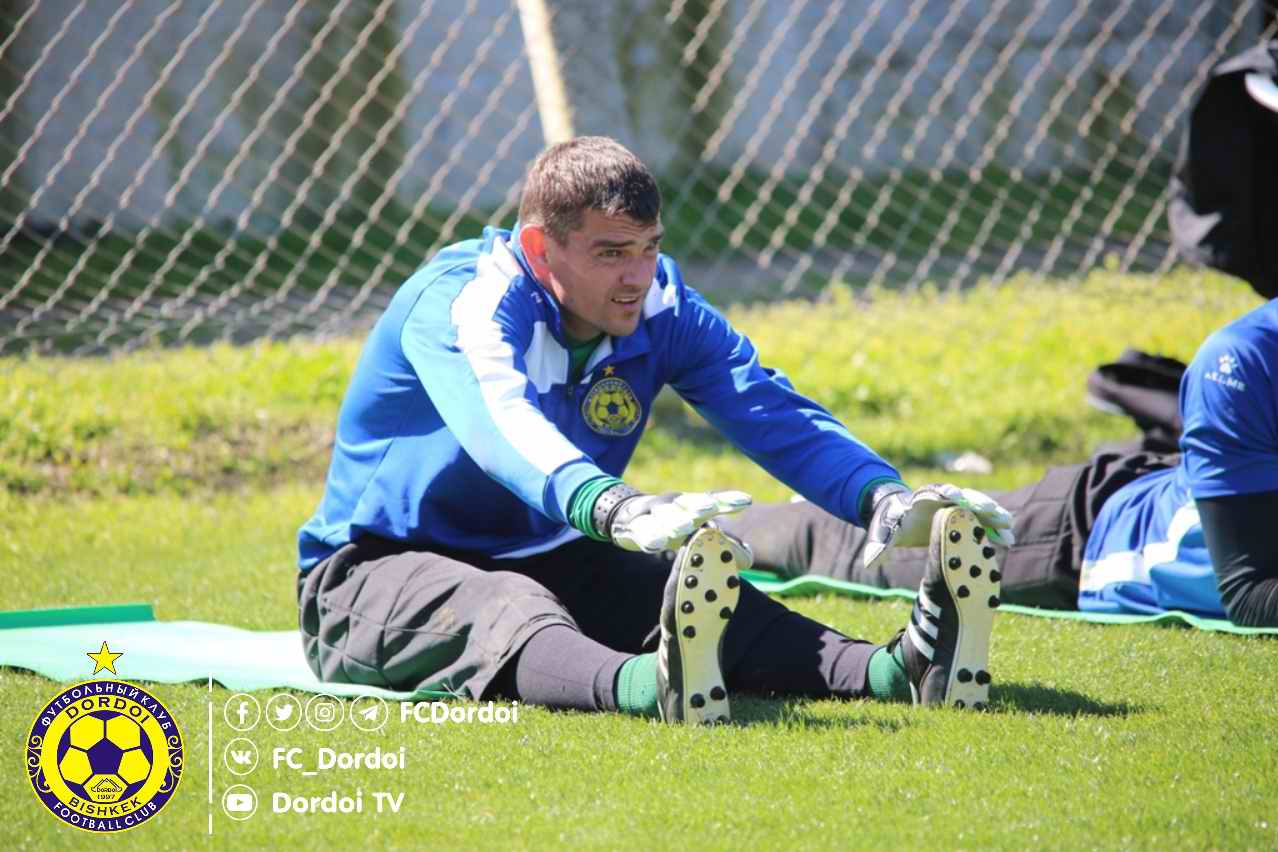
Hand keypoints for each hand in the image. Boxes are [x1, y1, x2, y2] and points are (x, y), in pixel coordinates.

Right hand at [608, 490, 752, 552]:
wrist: (626, 517)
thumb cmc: (670, 526)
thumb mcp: (694, 533)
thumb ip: (721, 544)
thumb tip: (750, 559)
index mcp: (690, 504)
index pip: (711, 500)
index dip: (728, 500)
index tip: (747, 501)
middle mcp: (673, 504)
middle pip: (687, 503)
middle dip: (698, 505)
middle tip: (708, 509)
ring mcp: (652, 513)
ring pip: (663, 515)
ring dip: (673, 520)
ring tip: (684, 527)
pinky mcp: (634, 527)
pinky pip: (642, 532)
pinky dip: (648, 536)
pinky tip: (656, 544)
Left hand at [862, 483, 1013, 569]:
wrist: (899, 516)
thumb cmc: (891, 524)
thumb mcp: (883, 534)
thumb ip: (879, 547)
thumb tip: (870, 564)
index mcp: (922, 499)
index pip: (935, 492)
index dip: (946, 493)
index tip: (956, 496)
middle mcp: (943, 498)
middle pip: (964, 497)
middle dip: (979, 503)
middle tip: (994, 512)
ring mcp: (956, 507)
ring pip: (978, 509)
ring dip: (993, 517)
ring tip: (1008, 528)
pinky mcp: (964, 518)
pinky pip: (983, 522)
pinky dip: (994, 529)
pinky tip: (1008, 540)